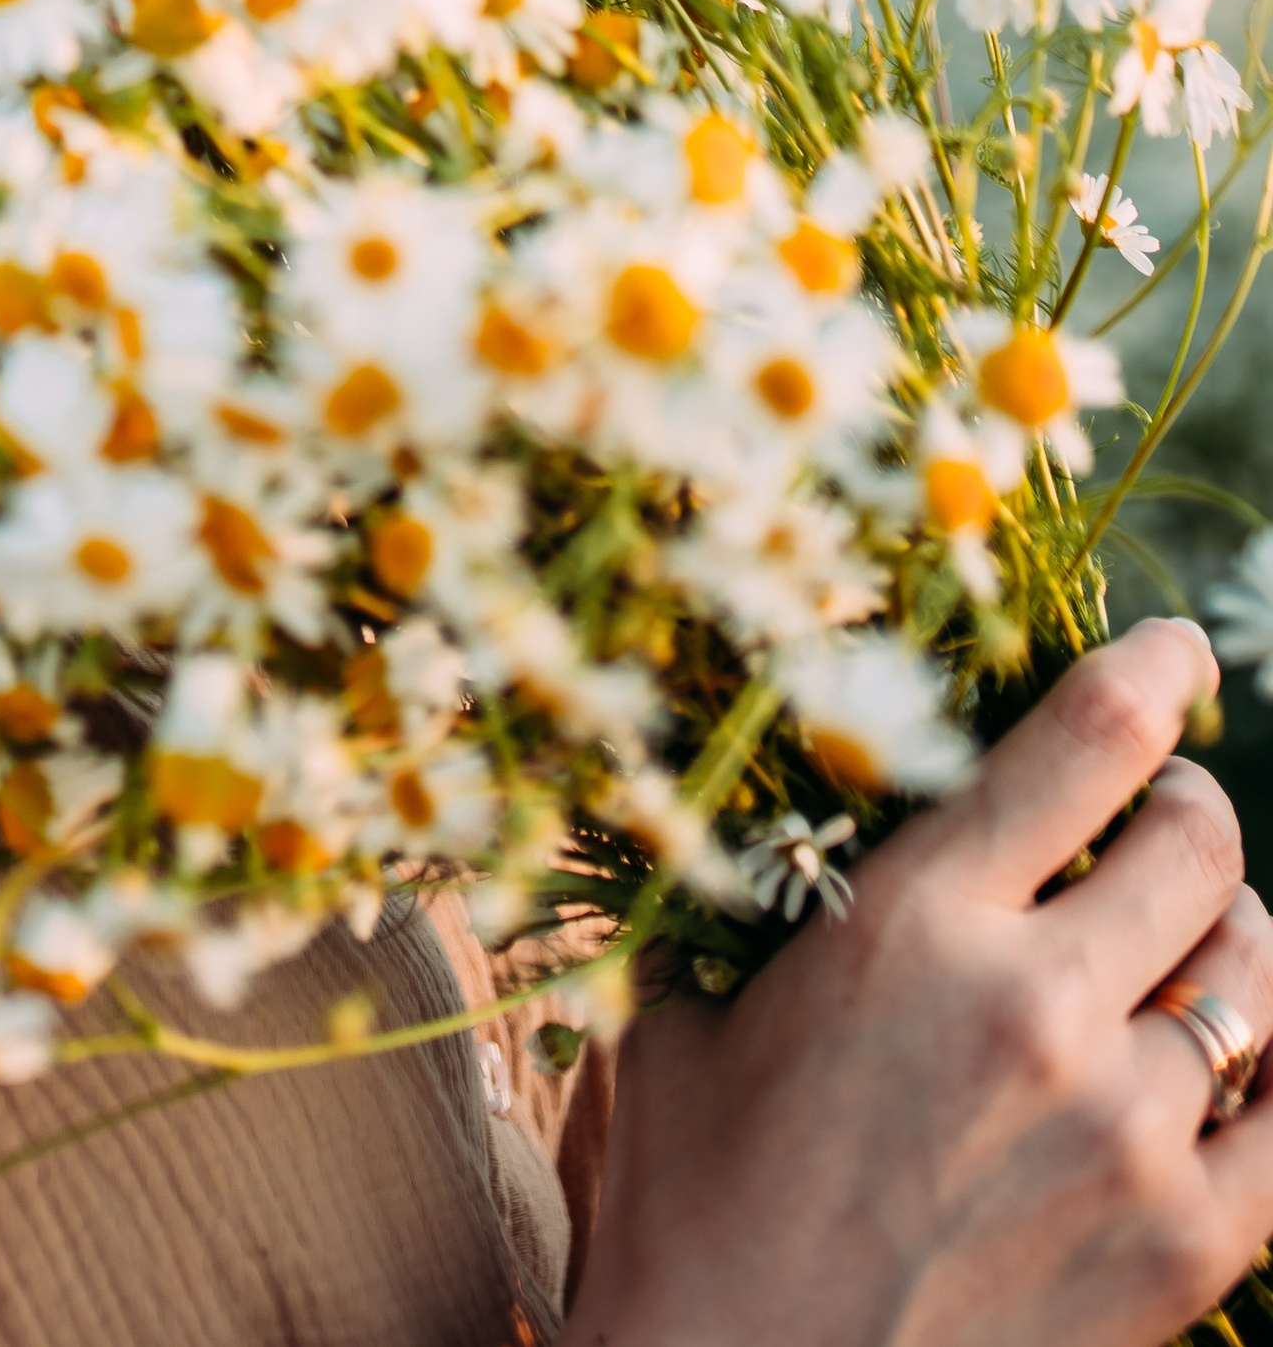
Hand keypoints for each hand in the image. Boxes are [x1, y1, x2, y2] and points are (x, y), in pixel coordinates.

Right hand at [564, 618, 1272, 1346]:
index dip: (1154, 673)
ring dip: (1232, 941)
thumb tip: (801, 840)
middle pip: (1200, 847)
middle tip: (1167, 818)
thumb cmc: (689, 1224)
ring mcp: (1130, 1135)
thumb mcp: (692, 1026)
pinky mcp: (1189, 1252)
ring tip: (1192, 949)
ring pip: (1257, 974)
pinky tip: (1242, 1059)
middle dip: (1192, 813)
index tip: (1177, 653)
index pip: (1090, 742)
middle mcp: (1039, 1008)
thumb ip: (774, 923)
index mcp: (913, 927)